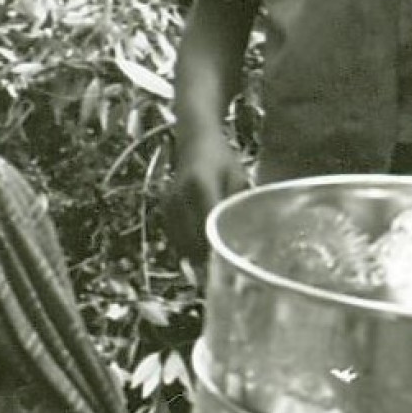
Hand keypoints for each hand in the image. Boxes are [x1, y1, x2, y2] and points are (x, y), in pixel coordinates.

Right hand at [165, 130, 247, 263]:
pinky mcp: (164, 210)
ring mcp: (168, 204)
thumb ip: (238, 206)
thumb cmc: (222, 160)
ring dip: (197, 256)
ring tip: (215, 263)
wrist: (195, 142)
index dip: (218, 249)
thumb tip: (247, 237)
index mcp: (199, 186)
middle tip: (226, 270)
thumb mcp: (238, 178)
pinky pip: (175, 238)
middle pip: (192, 240)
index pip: (207, 227)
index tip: (232, 265)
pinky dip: (188, 248)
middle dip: (209, 258)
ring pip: (181, 243)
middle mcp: (179, 197)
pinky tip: (203, 250)